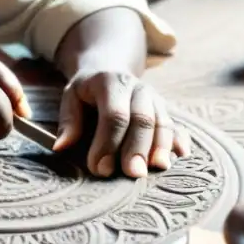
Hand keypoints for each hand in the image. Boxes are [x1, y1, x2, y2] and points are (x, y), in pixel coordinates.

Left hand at [53, 70, 190, 178]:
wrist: (110, 70)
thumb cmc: (88, 91)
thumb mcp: (71, 97)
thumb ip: (68, 122)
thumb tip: (61, 148)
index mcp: (111, 83)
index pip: (114, 114)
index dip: (108, 142)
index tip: (99, 168)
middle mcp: (137, 89)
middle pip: (143, 118)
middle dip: (138, 147)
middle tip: (132, 173)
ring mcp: (155, 99)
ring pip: (163, 121)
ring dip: (162, 146)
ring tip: (158, 168)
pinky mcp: (165, 110)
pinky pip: (177, 125)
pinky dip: (180, 140)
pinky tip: (182, 154)